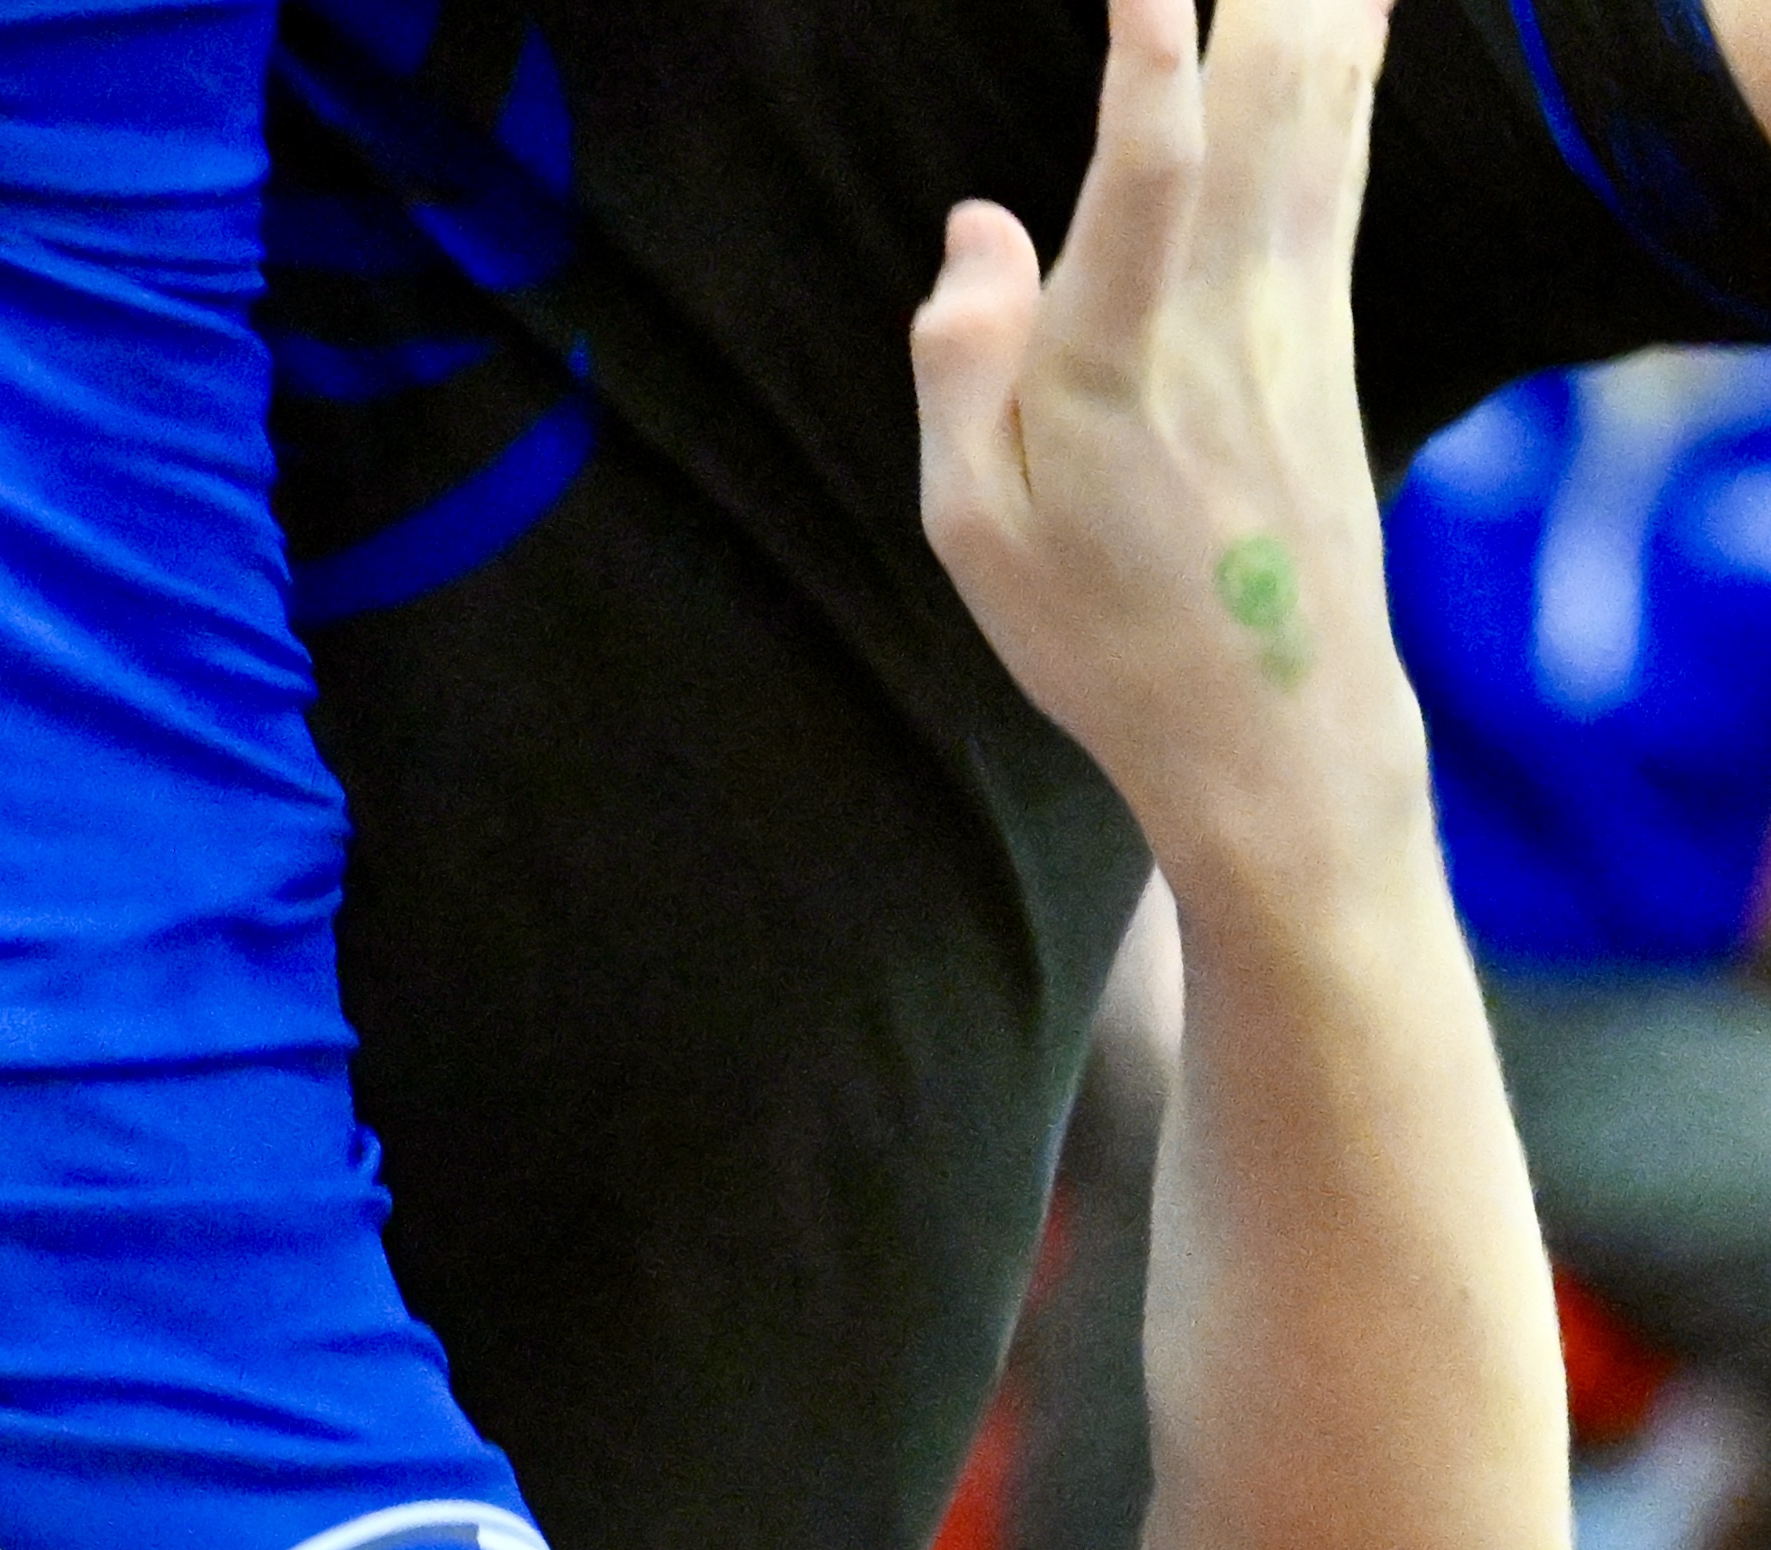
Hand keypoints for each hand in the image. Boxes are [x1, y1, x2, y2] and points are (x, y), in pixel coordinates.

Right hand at [910, 0, 1429, 895]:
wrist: (1272, 721)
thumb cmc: (1103, 638)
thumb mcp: (974, 537)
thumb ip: (962, 370)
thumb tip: (975, 226)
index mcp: (1121, 362)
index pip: (1153, 173)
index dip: (1154, 57)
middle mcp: (1228, 308)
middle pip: (1271, 86)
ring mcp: (1295, 300)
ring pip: (1323, 90)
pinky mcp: (1327, 309)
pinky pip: (1342, 133)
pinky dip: (1349, 41)